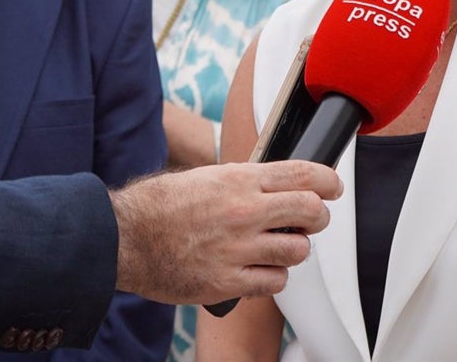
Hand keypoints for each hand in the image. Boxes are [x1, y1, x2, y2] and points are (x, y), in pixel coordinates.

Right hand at [109, 160, 340, 304]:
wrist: (122, 239)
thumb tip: (279, 186)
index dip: (328, 181)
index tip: (334, 187)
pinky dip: (271, 277)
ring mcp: (237, 249)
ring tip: (274, 247)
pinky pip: (274, 282)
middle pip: (310, 211)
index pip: (303, 174)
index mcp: (238, 179)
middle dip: (317, 216)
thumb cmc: (159, 206)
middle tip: (309, 220)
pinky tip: (256, 269)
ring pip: (297, 251)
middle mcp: (243, 211)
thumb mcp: (205, 177)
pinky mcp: (228, 282)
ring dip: (292, 249)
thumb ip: (245, 181)